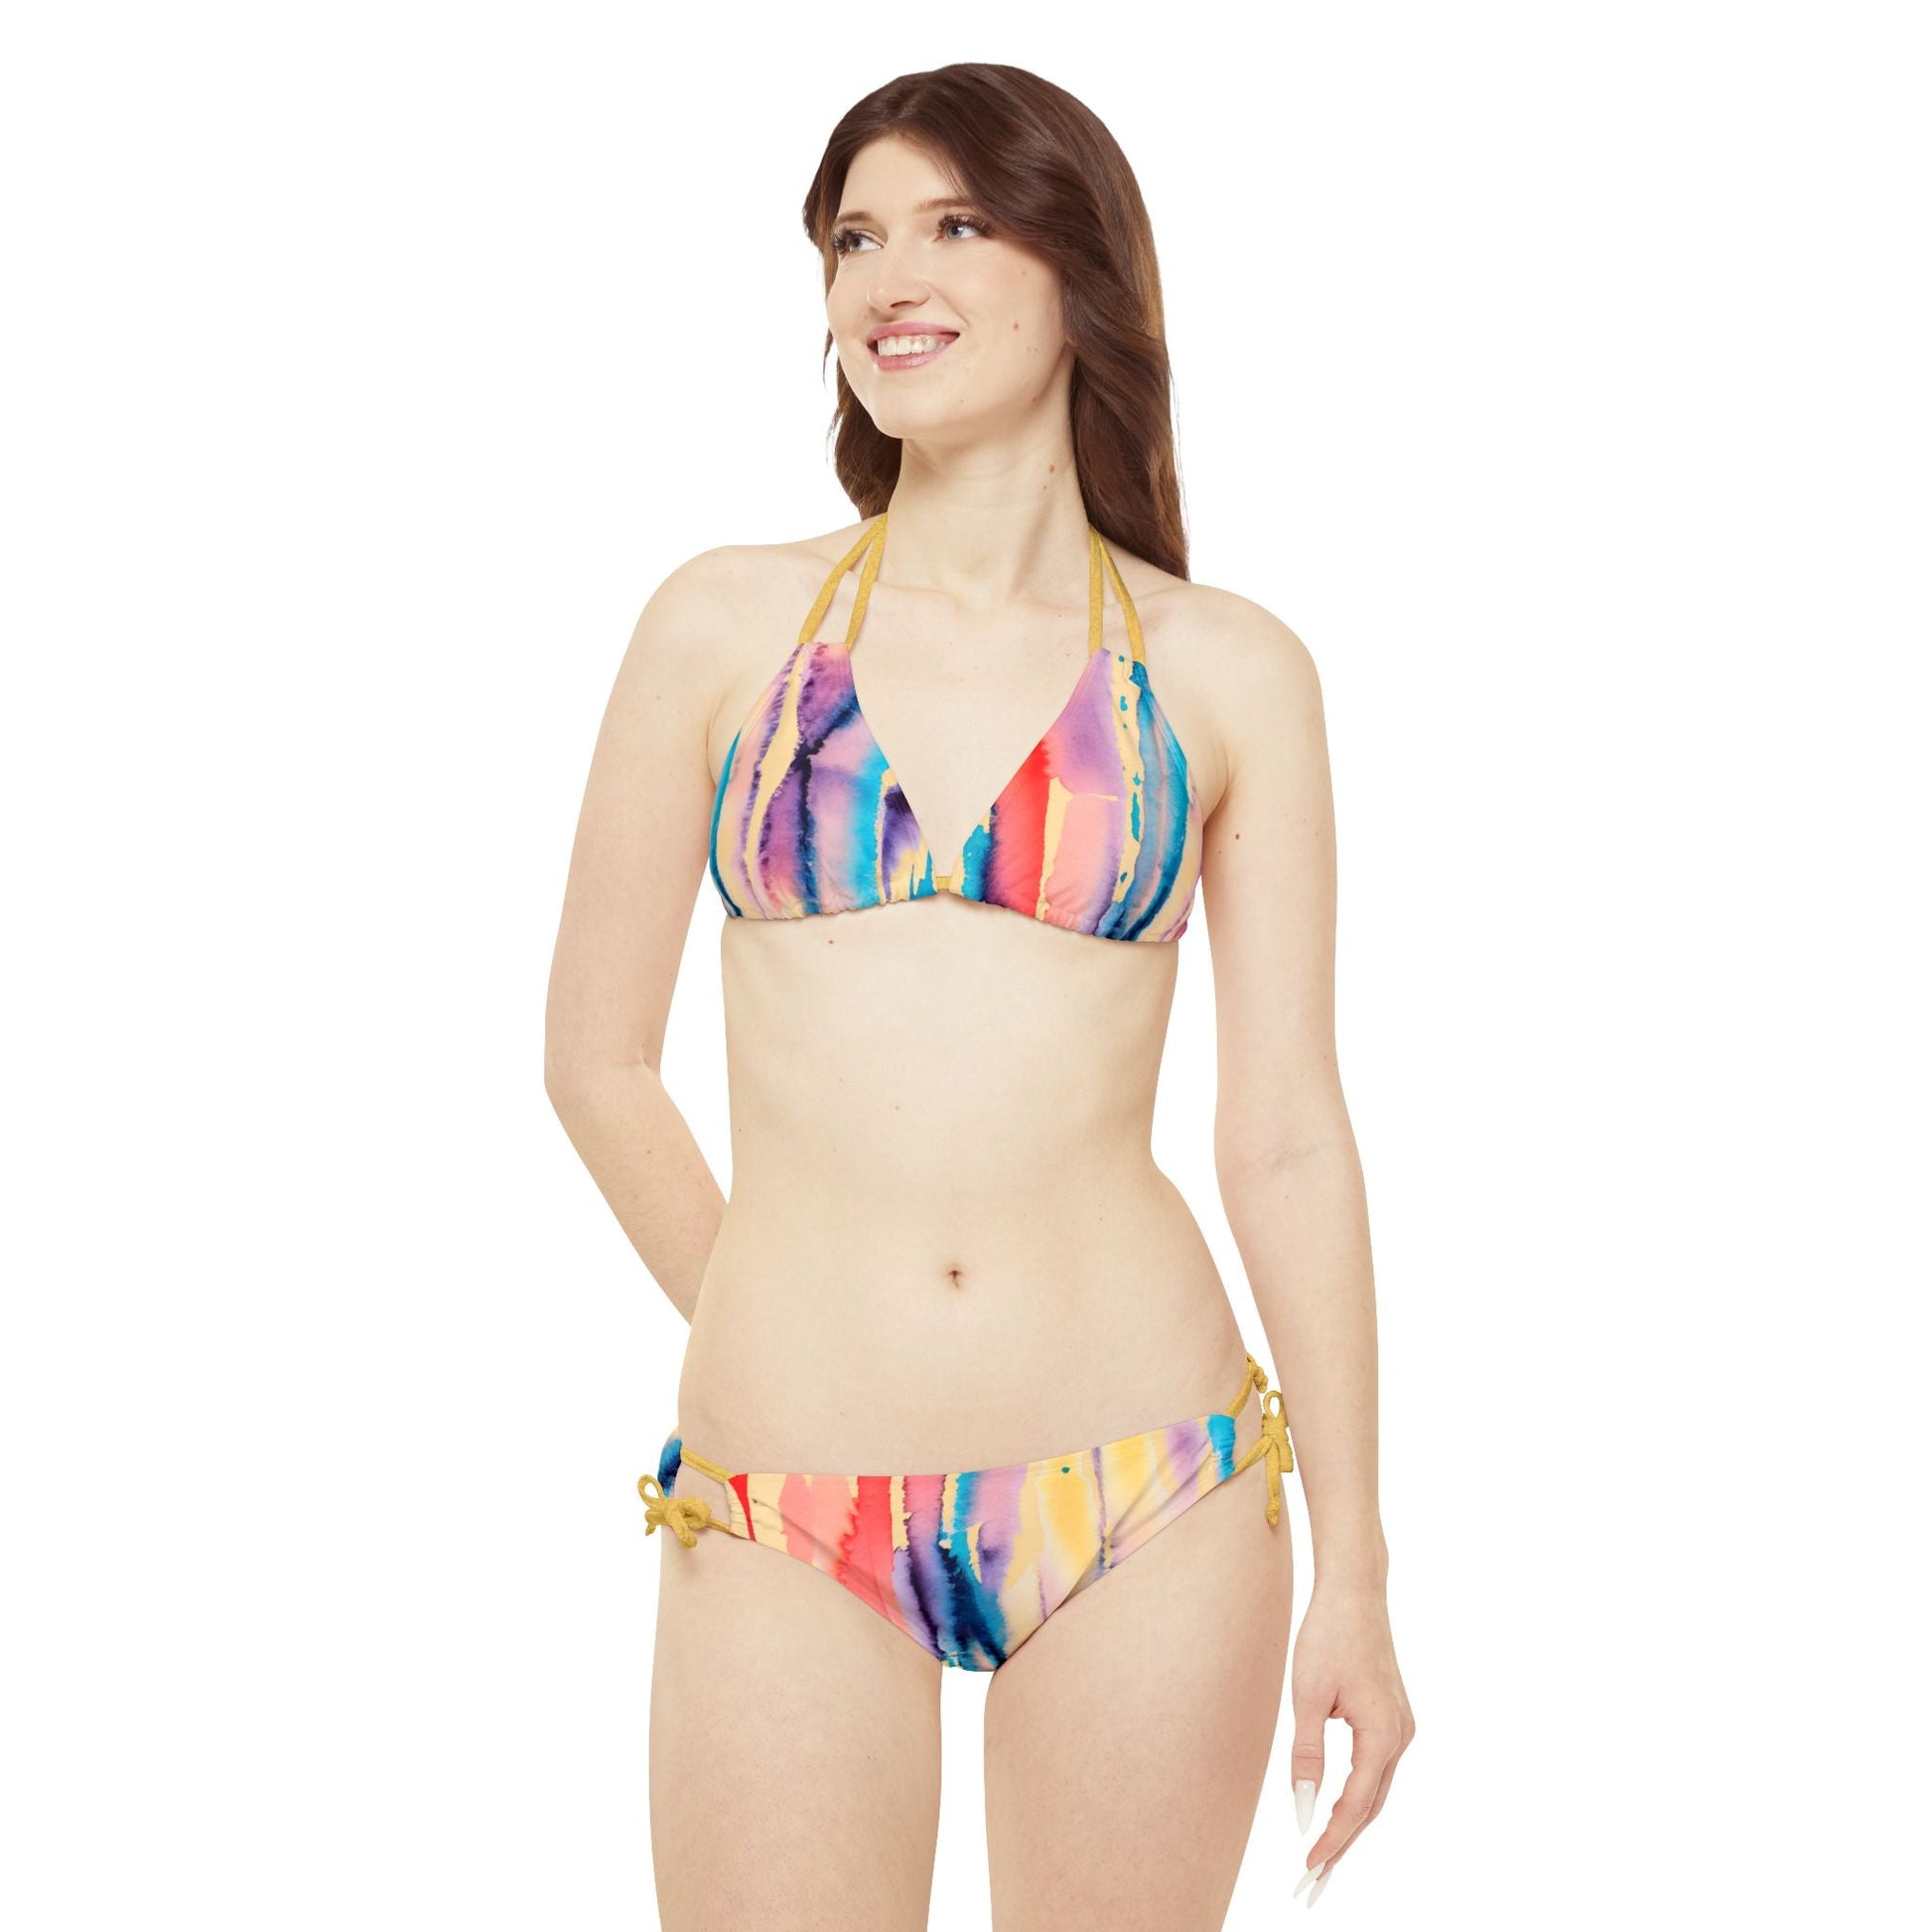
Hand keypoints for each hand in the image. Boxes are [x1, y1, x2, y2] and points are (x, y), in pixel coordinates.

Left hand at [1286, 1581, 1414, 1904]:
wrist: (1354, 1591)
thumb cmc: (1327, 1636)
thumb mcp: (1307, 1696)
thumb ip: (1306, 1755)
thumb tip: (1304, 1810)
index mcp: (1383, 1734)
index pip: (1357, 1805)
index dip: (1333, 1840)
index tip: (1308, 1869)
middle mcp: (1400, 1735)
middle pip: (1372, 1806)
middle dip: (1343, 1844)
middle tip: (1312, 1881)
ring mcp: (1401, 1727)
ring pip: (1376, 1790)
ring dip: (1351, 1823)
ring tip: (1322, 1857)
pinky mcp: (1393, 1717)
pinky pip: (1377, 1770)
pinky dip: (1358, 1796)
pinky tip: (1338, 1811)